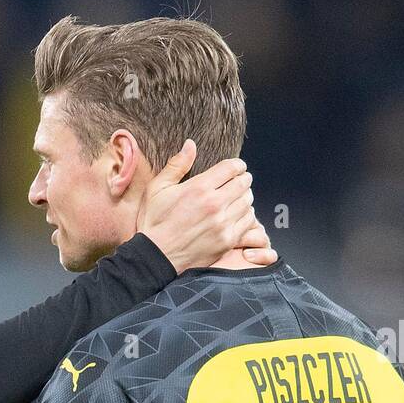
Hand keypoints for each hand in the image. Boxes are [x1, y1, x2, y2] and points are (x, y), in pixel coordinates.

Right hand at [138, 141, 276, 271]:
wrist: (156, 258)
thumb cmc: (154, 223)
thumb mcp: (157, 189)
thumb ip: (177, 165)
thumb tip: (190, 144)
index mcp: (199, 188)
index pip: (232, 167)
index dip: (237, 165)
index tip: (236, 168)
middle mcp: (215, 204)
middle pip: (244, 183)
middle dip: (242, 179)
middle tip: (237, 182)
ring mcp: (223, 224)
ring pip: (248, 201)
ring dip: (244, 197)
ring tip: (236, 198)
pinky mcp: (228, 240)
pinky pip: (248, 221)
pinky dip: (246, 215)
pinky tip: (236, 215)